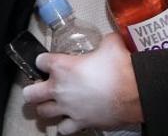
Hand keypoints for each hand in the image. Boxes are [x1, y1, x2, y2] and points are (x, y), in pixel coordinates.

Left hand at [21, 33, 142, 134]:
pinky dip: (64, 125)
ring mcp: (68, 108)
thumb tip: (108, 41)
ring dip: (45, 108)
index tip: (47, 61)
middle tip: (37, 87)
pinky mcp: (80, 123)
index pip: (40, 61)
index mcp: (62, 65)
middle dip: (32, 90)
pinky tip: (69, 120)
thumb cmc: (121, 66)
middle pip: (32, 93)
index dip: (43, 60)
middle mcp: (59, 88)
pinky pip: (63, 129)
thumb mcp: (109, 43)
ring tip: (50, 104)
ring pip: (43, 112)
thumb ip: (102, 42)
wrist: (135, 92)